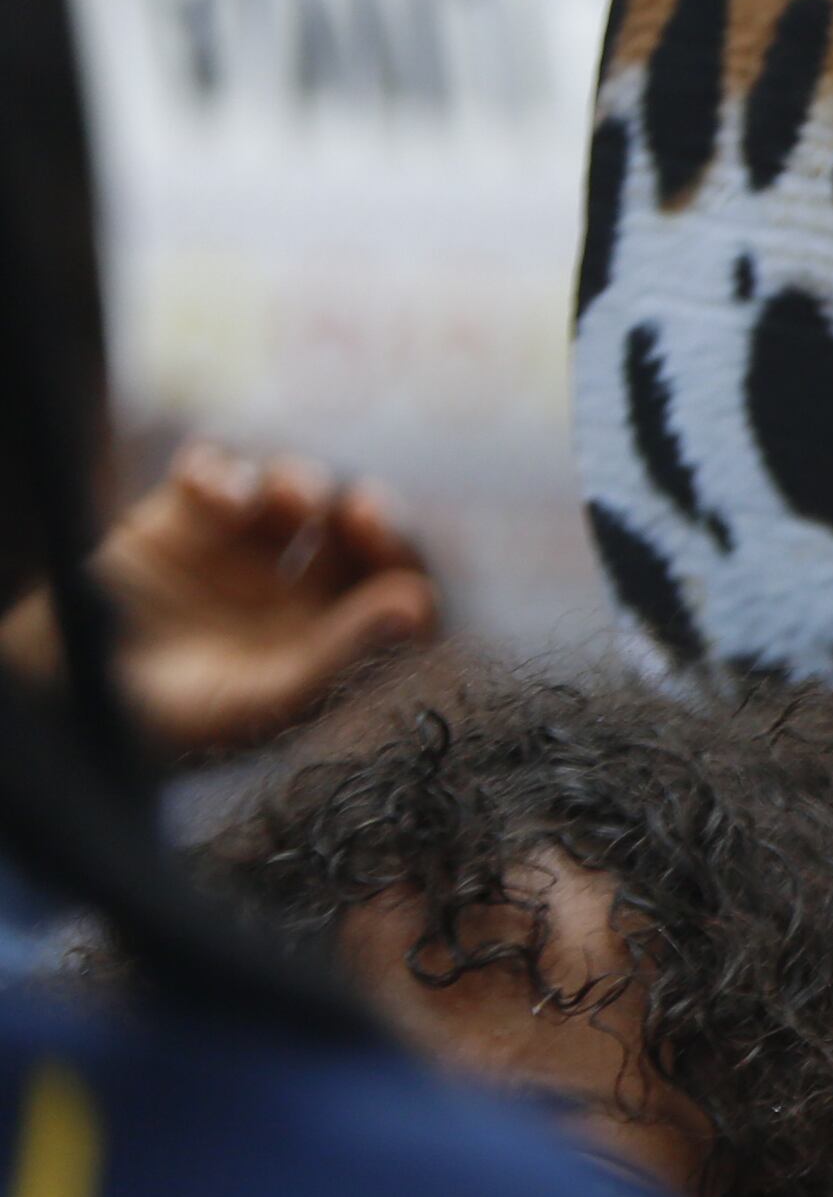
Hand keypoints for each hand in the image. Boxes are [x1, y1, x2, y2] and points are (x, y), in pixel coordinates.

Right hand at [87, 442, 440, 761]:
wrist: (50, 703)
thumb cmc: (161, 725)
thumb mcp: (254, 701)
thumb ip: (339, 654)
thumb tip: (417, 606)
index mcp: (327, 643)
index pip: (394, 592)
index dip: (404, 565)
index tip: (398, 561)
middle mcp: (293, 596)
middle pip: (357, 537)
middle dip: (367, 519)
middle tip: (358, 508)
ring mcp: (238, 556)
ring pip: (294, 497)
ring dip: (298, 484)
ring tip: (277, 496)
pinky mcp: (178, 524)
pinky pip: (215, 477)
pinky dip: (216, 471)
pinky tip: (203, 484)